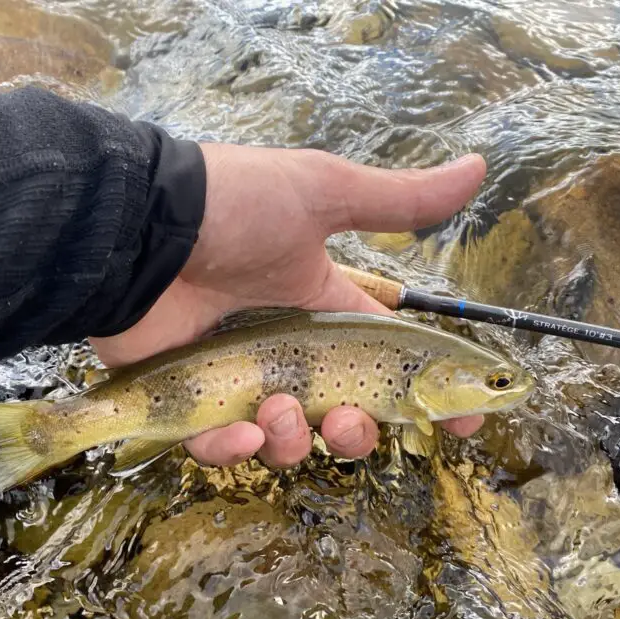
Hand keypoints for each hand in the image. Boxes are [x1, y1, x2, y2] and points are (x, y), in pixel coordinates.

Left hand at [90, 143, 487, 467]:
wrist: (140, 227)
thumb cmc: (235, 208)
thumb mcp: (323, 193)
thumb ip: (398, 199)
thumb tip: (479, 166)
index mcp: (325, 306)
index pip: (387, 360)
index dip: (426, 395)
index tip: (464, 422)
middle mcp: (288, 349)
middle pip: (341, 415)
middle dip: (356, 431)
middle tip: (347, 420)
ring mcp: (237, 378)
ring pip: (286, 440)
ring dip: (294, 439)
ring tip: (276, 410)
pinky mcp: (188, 401)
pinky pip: (220, 449)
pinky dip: (232, 451)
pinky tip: (239, 432)